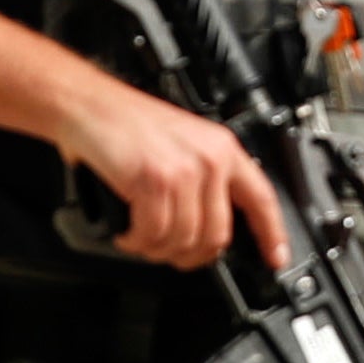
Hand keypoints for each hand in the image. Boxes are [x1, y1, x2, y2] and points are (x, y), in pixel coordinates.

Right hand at [60, 79, 286, 272]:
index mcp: (222, 149)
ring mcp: (183, 171)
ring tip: (143, 239)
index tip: (275, 258)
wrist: (88, 105)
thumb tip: (208, 224)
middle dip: (192, 255)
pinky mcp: (154, 181)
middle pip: (218, 235)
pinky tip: (128, 233)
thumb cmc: (126, 122)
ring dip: (158, 249)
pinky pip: (154, 234)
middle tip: (172, 253)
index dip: (271, 234)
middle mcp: (209, 160)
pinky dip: (137, 241)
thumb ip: (204, 179)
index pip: (262, 198)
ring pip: (184, 240)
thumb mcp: (183, 143)